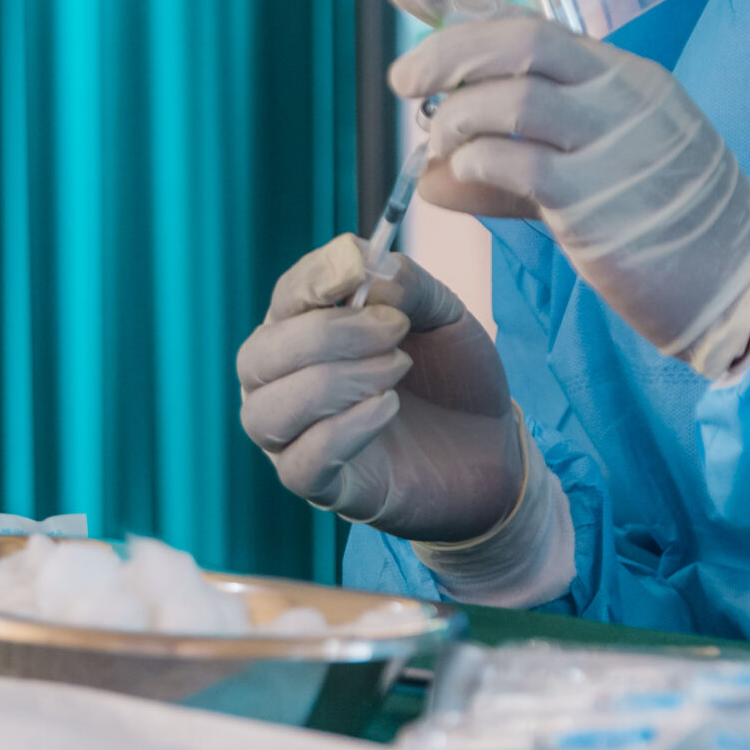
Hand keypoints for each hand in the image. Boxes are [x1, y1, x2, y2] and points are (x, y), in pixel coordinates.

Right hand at [237, 234, 522, 542]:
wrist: (491, 448)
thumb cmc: (451, 375)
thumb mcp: (444, 314)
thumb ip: (408, 284)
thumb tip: (371, 271)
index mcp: (306, 330)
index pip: (285, 297)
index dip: (314, 277)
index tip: (357, 264)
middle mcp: (285, 382)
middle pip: (259, 355)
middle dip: (325, 335)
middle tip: (394, 328)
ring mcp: (296, 437)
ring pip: (267, 411)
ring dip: (333, 382)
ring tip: (398, 369)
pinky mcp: (321, 486)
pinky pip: (299, 463)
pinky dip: (342, 430)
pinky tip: (388, 408)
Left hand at [379, 0, 749, 357]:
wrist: (743, 280)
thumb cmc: (666, 228)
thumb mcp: (592, 177)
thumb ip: (515, 168)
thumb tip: (432, 176)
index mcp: (619, 76)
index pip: (526, 18)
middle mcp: (619, 93)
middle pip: (518, 38)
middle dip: (444, 51)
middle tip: (401, 82)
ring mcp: (614, 143)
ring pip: (512, 95)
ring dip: (456, 117)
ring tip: (439, 145)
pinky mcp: (599, 200)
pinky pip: (517, 163)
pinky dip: (473, 164)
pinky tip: (459, 178)